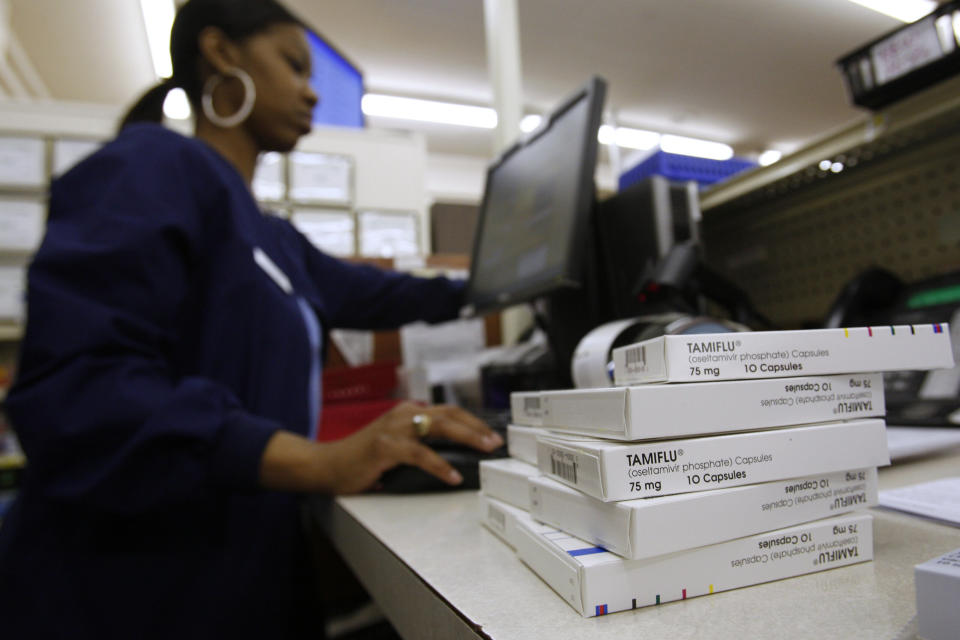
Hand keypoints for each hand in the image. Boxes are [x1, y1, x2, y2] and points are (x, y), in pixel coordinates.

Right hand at [322, 402, 503, 493]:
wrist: (327, 465)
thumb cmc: (362, 459)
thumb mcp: (396, 444)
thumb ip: (419, 443)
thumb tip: (454, 456)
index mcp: (408, 412)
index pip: (448, 411)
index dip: (473, 421)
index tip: (492, 433)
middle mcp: (403, 415)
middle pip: (449, 415)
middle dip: (477, 427)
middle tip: (496, 441)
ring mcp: (393, 428)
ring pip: (438, 428)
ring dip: (466, 438)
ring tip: (484, 450)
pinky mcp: (385, 446)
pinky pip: (419, 454)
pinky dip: (439, 465)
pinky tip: (452, 476)